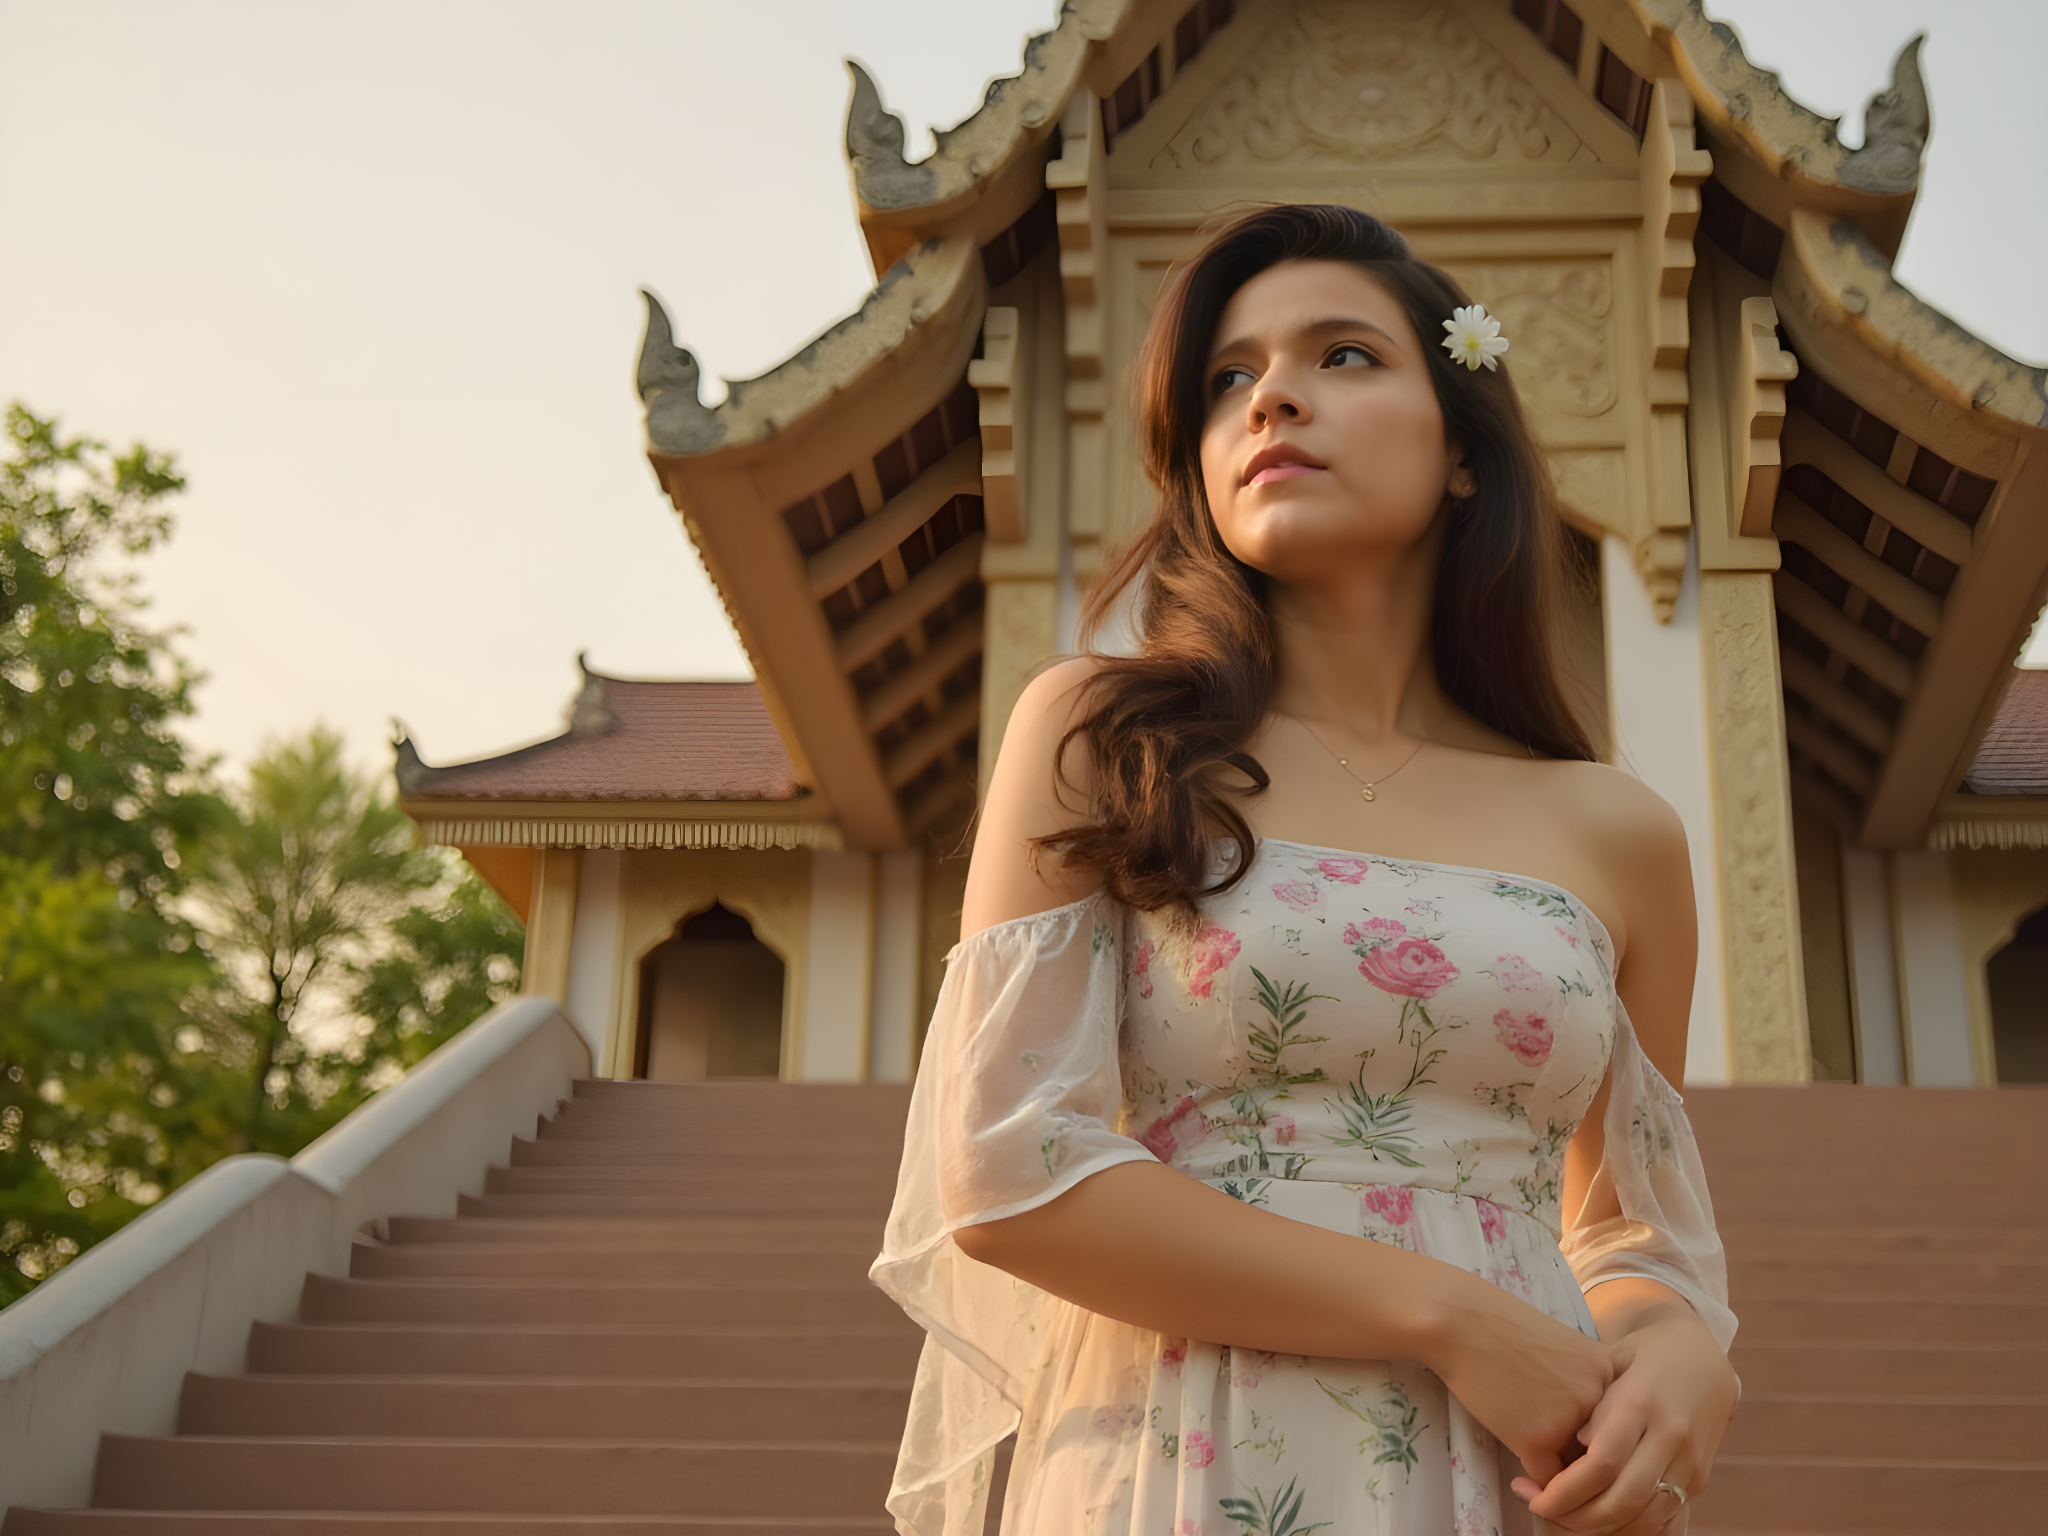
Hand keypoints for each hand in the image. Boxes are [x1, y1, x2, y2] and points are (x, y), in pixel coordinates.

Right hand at [1429, 1281, 1613, 1489]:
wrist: (1457, 1319)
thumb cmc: (1498, 1326)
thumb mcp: (1557, 1348)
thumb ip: (1578, 1384)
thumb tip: (1580, 1433)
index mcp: (1607, 1370)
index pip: (1610, 1420)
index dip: (1582, 1424)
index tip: (1552, 1408)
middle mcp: (1599, 1397)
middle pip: (1596, 1447)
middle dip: (1568, 1446)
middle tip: (1535, 1423)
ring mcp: (1571, 1420)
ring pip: (1573, 1469)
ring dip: (1550, 1461)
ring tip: (1520, 1428)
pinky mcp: (1539, 1441)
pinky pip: (1545, 1479)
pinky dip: (1527, 1470)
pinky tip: (1508, 1436)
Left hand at [1513, 1302, 1738, 1533]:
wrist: (1705, 1356)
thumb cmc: (1643, 1353)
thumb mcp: (1609, 1361)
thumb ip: (1592, 1403)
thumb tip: (1576, 1445)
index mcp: (1642, 1401)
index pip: (1602, 1463)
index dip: (1564, 1490)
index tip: (1532, 1495)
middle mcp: (1671, 1436)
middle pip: (1622, 1500)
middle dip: (1576, 1517)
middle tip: (1541, 1509)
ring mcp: (1690, 1462)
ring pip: (1645, 1518)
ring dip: (1601, 1528)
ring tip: (1566, 1516)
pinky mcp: (1700, 1479)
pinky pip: (1663, 1519)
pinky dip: (1630, 1528)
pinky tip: (1600, 1519)